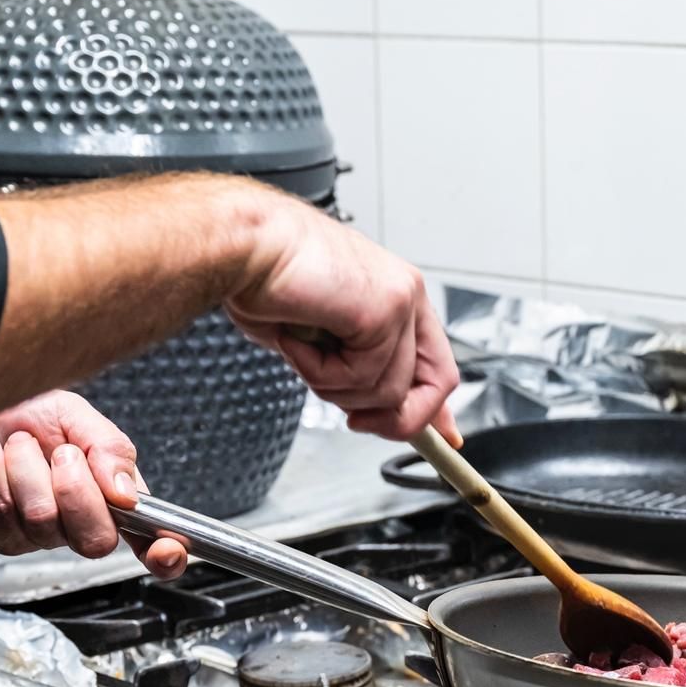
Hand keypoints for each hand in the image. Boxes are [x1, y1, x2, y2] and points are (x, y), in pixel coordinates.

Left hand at [0, 391, 188, 578]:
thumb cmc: (13, 408)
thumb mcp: (74, 414)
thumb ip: (110, 447)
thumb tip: (127, 492)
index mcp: (106, 495)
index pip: (146, 538)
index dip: (161, 552)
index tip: (167, 549)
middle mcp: (71, 522)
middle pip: (95, 540)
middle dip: (77, 490)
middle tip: (62, 454)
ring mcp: (28, 534)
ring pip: (42, 520)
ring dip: (26, 468)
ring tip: (16, 443)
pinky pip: (0, 512)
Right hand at [224, 201, 460, 443]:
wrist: (241, 248)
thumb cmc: (266, 282)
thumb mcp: (317, 342)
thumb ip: (352, 372)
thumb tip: (367, 411)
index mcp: (395, 297)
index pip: (437, 364)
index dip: (437, 408)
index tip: (444, 438)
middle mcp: (406, 295)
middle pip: (436, 384)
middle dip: (397, 419)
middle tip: (356, 423)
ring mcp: (401, 301)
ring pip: (389, 390)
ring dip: (334, 386)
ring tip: (302, 349)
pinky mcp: (385, 311)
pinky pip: (363, 377)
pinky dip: (321, 372)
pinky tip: (299, 339)